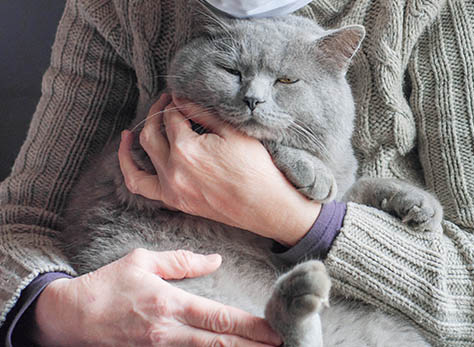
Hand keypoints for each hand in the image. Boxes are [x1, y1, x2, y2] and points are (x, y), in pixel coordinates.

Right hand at [33, 248, 281, 345]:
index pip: (219, 317)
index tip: (273, 329)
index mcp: (170, 303)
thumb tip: (216, 260)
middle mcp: (168, 331)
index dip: (250, 327)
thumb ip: (183, 261)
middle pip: (219, 343)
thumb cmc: (107, 284)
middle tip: (279, 346)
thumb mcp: (143, 260)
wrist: (69, 316)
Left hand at [119, 94, 320, 245]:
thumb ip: (203, 113)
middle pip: (151, 132)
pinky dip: (129, 170)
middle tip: (167, 103)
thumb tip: (181, 99)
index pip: (171, 117)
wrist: (263, 205)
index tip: (181, 96)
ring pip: (140, 156)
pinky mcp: (173, 200)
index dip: (175, 103)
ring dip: (137, 138)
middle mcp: (172, 167)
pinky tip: (129, 157)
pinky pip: (140, 185)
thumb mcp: (233, 132)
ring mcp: (170, 187)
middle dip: (156, 113)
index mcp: (186, 147)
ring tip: (135, 128)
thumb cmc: (254, 167)